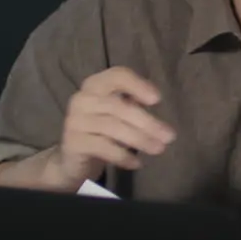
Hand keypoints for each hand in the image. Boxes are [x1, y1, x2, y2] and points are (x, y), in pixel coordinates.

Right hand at [50, 66, 176, 188]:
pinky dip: (123, 156)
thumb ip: (133, 104)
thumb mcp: (118, 114)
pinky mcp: (73, 142)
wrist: (72, 160)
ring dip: (140, 139)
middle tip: (169, 136)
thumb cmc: (101, 131)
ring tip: (159, 149)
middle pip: (119, 106)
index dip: (137, 85)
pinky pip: (103, 147)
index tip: (157, 100)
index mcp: (95, 85)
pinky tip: (137, 163)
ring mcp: (75, 120)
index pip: (117, 76)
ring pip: (112, 127)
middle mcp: (82, 98)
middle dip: (147, 122)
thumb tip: (155, 102)